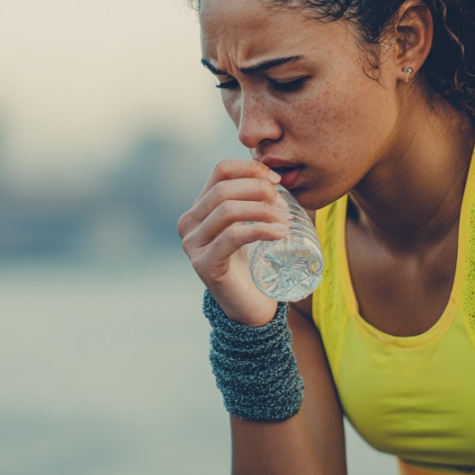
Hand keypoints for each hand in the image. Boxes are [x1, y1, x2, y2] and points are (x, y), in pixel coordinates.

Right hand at [177, 160, 291, 326]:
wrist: (249, 305)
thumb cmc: (253, 263)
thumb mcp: (250, 224)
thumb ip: (254, 200)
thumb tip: (276, 175)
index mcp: (199, 208)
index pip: (221, 171)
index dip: (250, 168)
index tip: (276, 180)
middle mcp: (189, 223)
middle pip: (223, 189)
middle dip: (259, 191)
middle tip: (285, 206)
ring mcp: (192, 244)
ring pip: (227, 210)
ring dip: (262, 210)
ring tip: (286, 221)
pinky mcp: (204, 264)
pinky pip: (232, 236)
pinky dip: (260, 230)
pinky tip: (280, 233)